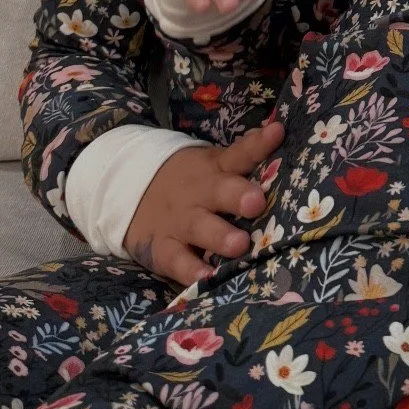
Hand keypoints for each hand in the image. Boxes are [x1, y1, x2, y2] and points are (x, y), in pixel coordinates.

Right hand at [123, 120, 284, 285]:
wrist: (128, 191)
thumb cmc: (192, 182)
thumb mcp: (214, 164)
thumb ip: (245, 154)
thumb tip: (279, 131)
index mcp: (217, 169)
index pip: (241, 153)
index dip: (259, 144)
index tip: (278, 133)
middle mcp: (201, 194)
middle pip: (221, 191)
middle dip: (239, 196)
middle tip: (256, 202)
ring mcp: (181, 221)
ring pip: (201, 228)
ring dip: (220, 236)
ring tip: (240, 245)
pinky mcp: (163, 248)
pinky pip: (178, 260)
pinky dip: (191, 271)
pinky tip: (206, 277)